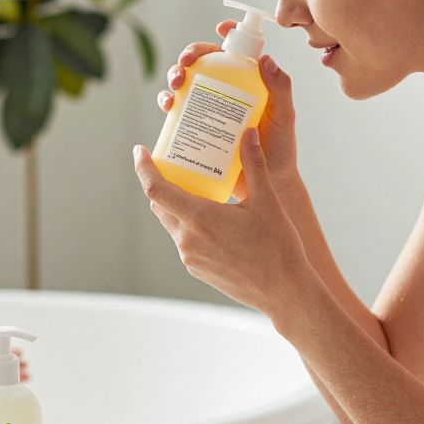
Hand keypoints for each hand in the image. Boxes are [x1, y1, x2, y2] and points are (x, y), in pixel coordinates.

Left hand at [0, 344, 31, 398]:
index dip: (3, 346)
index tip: (9, 348)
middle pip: (7, 357)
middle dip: (17, 355)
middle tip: (22, 358)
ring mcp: (0, 377)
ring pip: (14, 366)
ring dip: (22, 365)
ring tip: (25, 368)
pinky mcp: (5, 386)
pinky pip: (17, 378)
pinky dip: (24, 376)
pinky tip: (27, 377)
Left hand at [133, 128, 308, 315]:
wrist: (284, 291)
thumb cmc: (278, 246)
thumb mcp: (267, 200)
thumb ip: (254, 164)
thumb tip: (248, 132)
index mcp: (199, 218)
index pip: (155, 189)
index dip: (143, 168)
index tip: (139, 151)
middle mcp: (187, 239)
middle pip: (160, 204)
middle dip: (163, 183)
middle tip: (176, 165)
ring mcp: (190, 257)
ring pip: (172, 223)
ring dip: (178, 205)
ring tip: (198, 190)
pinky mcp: (197, 269)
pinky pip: (184, 241)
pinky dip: (190, 225)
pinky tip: (212, 219)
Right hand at [157, 20, 300, 200]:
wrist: (265, 185)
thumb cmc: (279, 150)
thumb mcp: (284, 116)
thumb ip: (281, 88)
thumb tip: (266, 60)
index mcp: (247, 82)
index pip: (234, 51)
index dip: (226, 35)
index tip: (220, 30)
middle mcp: (225, 92)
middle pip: (203, 64)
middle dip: (189, 56)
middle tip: (186, 65)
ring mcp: (208, 110)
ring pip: (185, 84)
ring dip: (173, 77)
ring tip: (175, 86)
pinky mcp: (195, 129)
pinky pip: (177, 112)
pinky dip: (167, 104)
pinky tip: (168, 107)